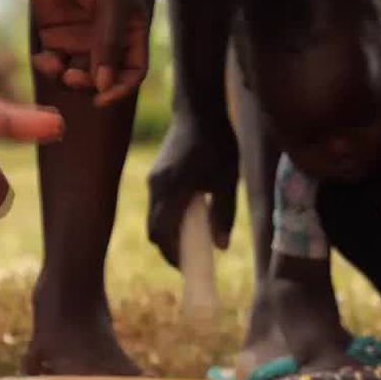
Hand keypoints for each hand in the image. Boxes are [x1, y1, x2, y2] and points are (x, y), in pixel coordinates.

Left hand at [29, 0, 152, 105]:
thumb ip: (109, 45)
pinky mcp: (54, 35)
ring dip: (67, 79)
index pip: (132, 72)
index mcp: (131, 32)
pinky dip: (47, 66)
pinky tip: (43, 59)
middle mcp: (107, 39)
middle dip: (90, 84)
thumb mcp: (110, 3)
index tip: (103, 97)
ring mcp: (80, 38)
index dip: (121, 89)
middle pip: (103, 79)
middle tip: (74, 78)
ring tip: (58, 68)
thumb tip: (105, 87)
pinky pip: (52, 62)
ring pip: (77, 75)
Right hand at [146, 115, 238, 267]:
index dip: (173, 255)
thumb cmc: (218, 144)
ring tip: (189, 245)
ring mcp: (153, 181)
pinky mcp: (155, 176)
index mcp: (174, 189)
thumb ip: (224, 214)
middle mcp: (157, 187)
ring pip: (153, 219)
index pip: (164, 233)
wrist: (198, 110)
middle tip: (188, 261)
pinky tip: (186, 222)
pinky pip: (156, 206)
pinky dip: (167, 220)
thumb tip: (221, 248)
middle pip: (154, 231)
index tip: (188, 268)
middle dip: (168, 250)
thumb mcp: (227, 180)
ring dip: (168, 235)